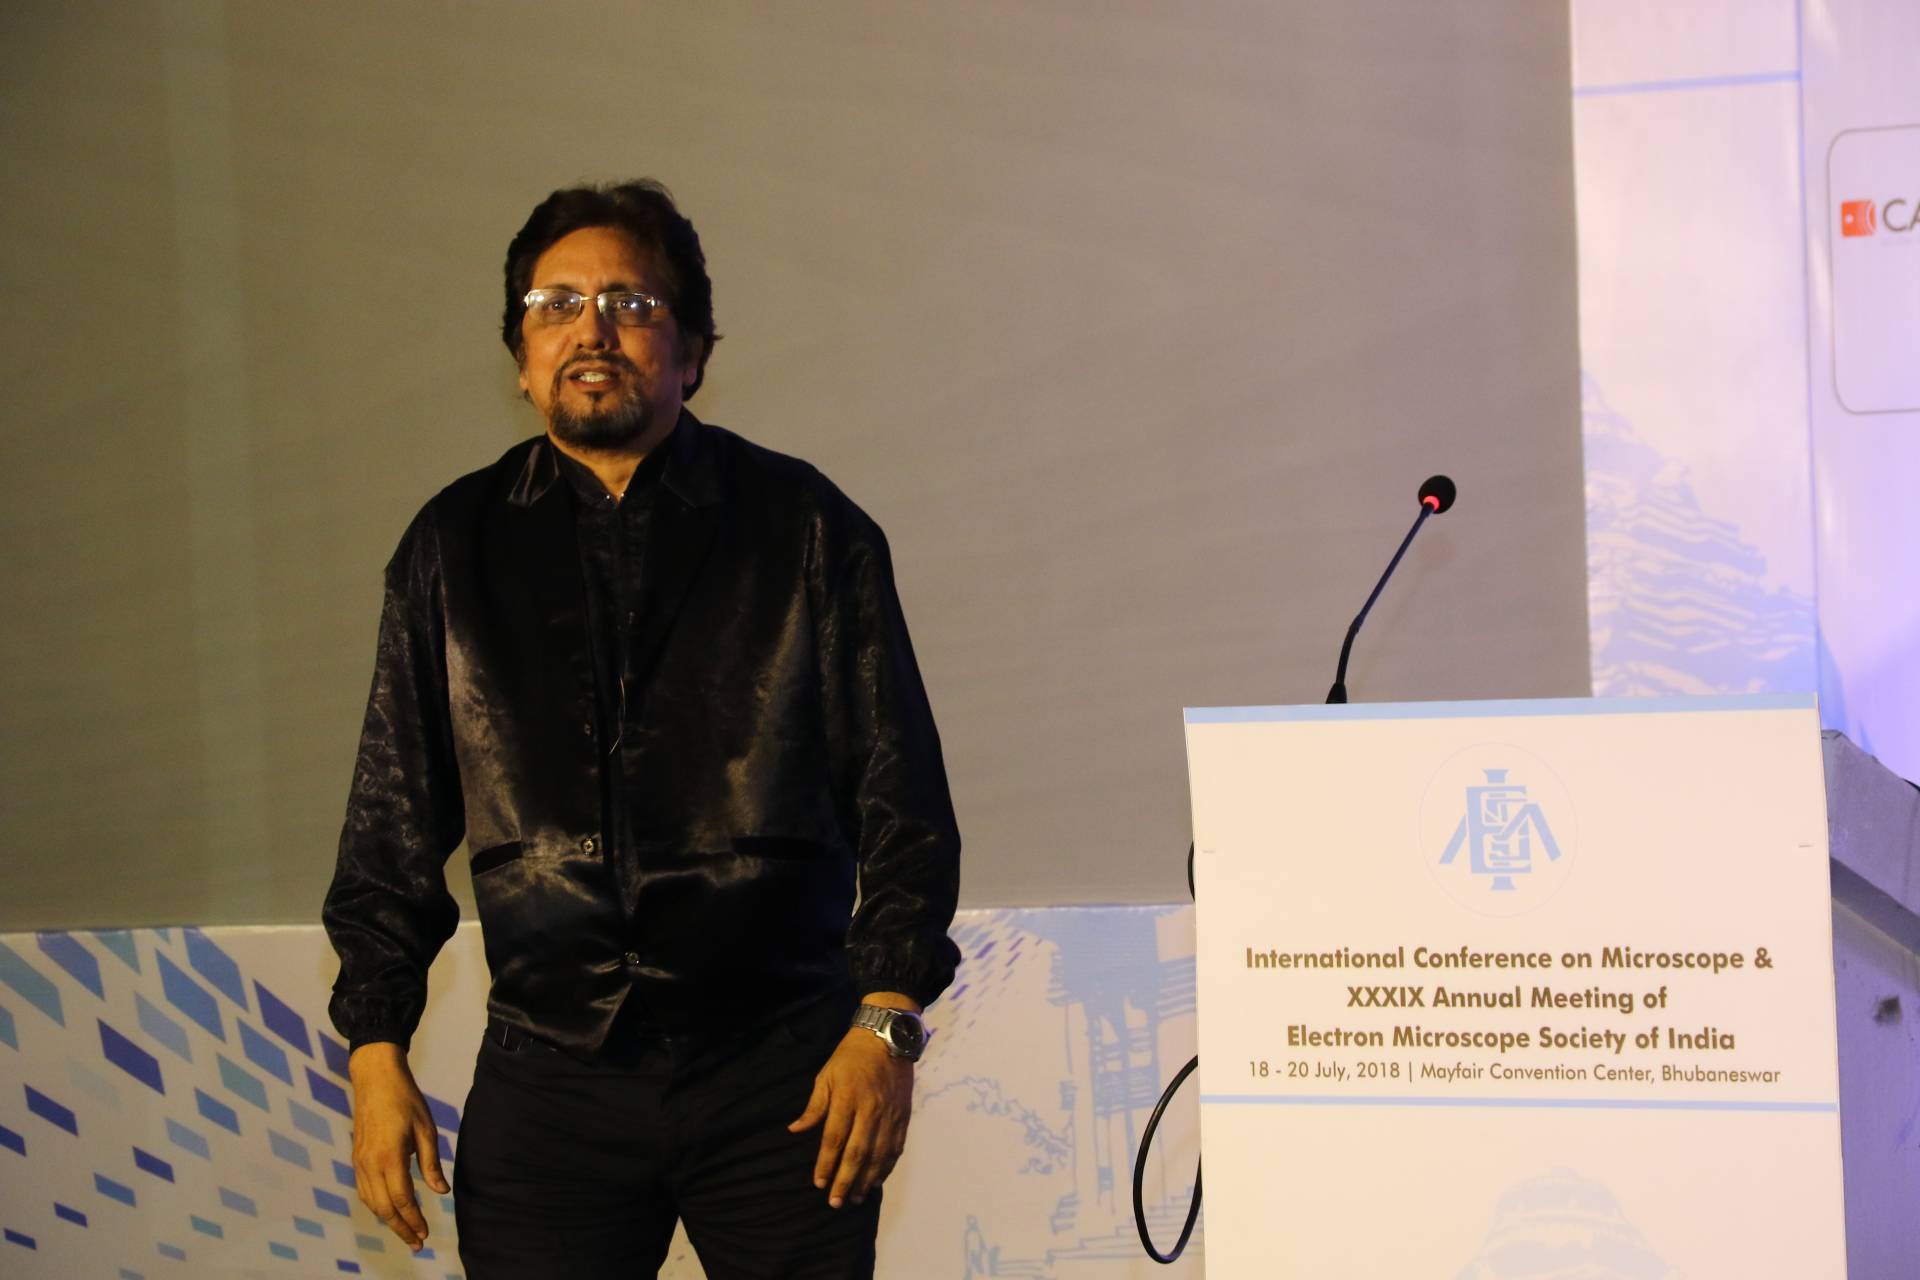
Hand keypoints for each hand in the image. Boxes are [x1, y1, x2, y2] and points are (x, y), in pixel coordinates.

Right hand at [347, 1043, 449, 1251]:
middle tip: (417, 1243)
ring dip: (388, 1220)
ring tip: (406, 1232)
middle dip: (401, 1228)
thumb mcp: (426, 1128)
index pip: (402, 1199)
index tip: (425, 1234)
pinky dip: (376, 1205)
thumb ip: (431, 1163)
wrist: (375, 1078)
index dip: (414, 1220)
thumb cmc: (406, 1099)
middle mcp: (370, 1164)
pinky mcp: (356, 1158)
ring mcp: (359, 1162)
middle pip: (383, 1208)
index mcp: (390, 1156)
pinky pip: (363, 1190)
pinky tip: (388, 1210)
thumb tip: (441, 1192)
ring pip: (371, 1202)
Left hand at [787, 1027, 913, 1208]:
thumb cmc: (850, 1057)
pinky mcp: (903, 1117)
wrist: (888, 1038)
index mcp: (847, 1098)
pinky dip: (885, 1168)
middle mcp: (870, 1109)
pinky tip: (876, 1182)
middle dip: (845, 1180)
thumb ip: (813, 1107)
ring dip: (866, 1180)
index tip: (818, 1183)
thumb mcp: (825, 1076)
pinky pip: (895, 1148)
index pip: (835, 1138)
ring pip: (878, 1155)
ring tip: (854, 1198)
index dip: (826, 1163)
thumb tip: (795, 1130)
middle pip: (857, 1152)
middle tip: (835, 1202)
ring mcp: (890, 1114)